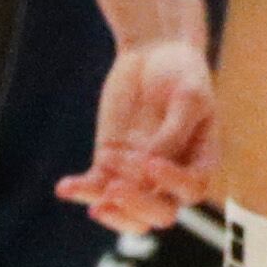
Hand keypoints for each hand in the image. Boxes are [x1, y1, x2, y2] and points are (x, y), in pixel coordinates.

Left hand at [55, 39, 218, 232]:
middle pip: (161, 213)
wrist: (156, 52)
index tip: (151, 162)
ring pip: (129, 214)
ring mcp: (140, 175)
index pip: (192, 189)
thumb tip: (149, 171)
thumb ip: (173, 134)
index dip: (172, 183)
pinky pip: (97, 187)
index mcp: (201, 162)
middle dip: (138, 205)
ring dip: (112, 208)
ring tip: (90, 192)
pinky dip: (81, 190)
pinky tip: (64, 187)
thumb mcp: (187, 97)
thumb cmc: (181, 72)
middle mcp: (172, 178)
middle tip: (115, 188)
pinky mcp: (111, 165)